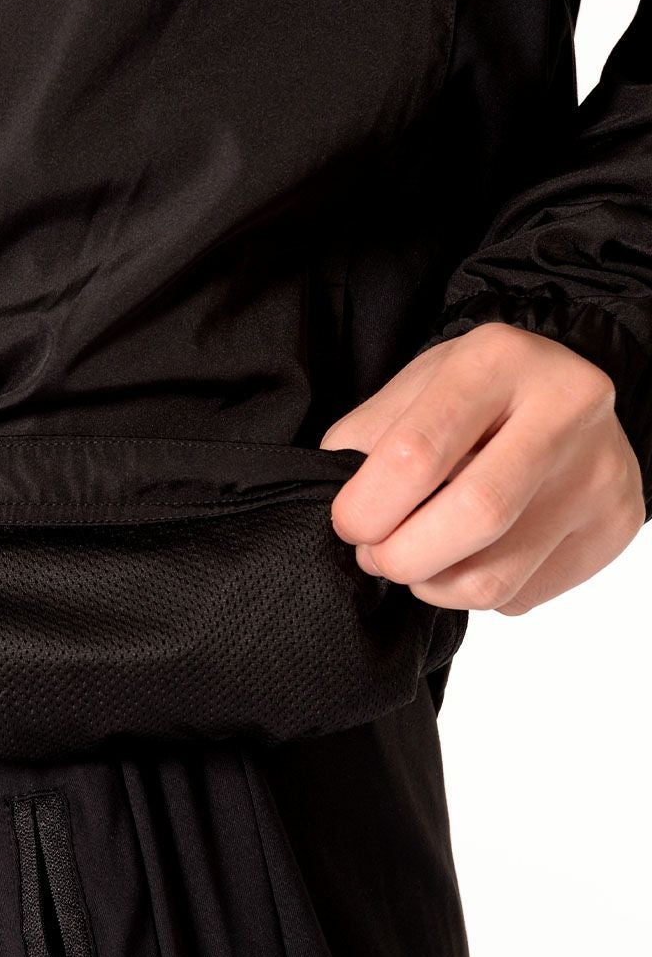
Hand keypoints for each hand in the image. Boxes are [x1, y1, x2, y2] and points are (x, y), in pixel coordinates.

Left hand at [320, 322, 645, 613]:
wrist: (559, 395)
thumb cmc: (470, 396)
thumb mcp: (409, 393)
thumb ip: (364, 445)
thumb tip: (342, 516)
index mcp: (496, 361)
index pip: (417, 454)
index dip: (367, 507)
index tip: (349, 524)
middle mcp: (566, 409)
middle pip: (474, 517)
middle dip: (401, 556)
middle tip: (376, 555)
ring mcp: (600, 471)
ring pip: (496, 577)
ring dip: (432, 585)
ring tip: (415, 559)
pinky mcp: (615, 526)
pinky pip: (521, 595)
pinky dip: (474, 591)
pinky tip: (470, 554)